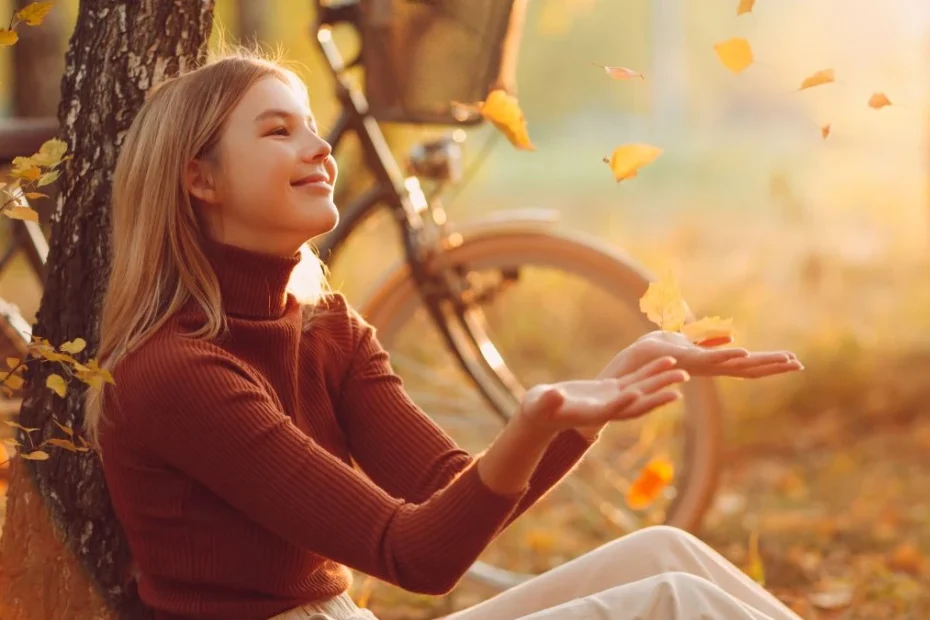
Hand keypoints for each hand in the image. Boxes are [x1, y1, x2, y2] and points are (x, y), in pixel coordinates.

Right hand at [519, 356, 688, 436]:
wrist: (542, 413)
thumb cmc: (538, 409)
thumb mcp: (539, 405)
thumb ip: (547, 401)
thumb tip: (554, 395)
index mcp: (591, 414)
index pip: (612, 409)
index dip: (625, 401)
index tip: (639, 392)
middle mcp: (607, 409)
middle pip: (637, 401)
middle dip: (658, 391)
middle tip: (681, 379)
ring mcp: (611, 399)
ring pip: (641, 389)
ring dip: (660, 379)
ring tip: (681, 369)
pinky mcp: (610, 389)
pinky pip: (635, 380)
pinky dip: (650, 372)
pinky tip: (664, 362)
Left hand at [600, 330, 802, 379]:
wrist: (629, 361)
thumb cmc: (654, 353)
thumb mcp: (686, 340)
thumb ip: (707, 339)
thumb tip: (730, 336)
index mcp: (711, 363)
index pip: (746, 364)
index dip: (769, 363)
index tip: (792, 361)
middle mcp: (708, 368)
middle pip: (747, 368)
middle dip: (772, 366)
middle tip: (799, 364)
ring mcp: (698, 366)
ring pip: (734, 366)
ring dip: (759, 362)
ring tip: (783, 360)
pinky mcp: (684, 360)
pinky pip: (708, 359)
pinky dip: (726, 355)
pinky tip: (744, 352)